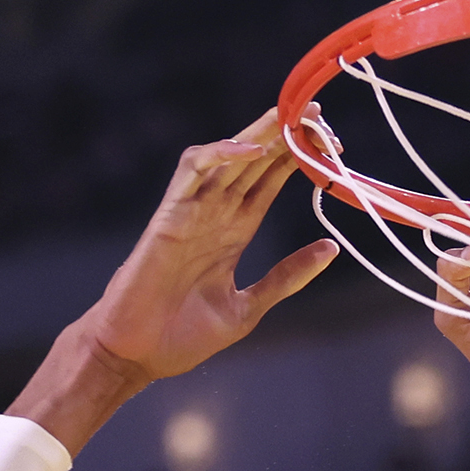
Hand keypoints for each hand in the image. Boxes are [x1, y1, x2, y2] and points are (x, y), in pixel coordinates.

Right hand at [82, 110, 338, 386]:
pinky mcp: (168, 216)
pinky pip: (191, 171)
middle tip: (319, 113)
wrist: (137, 357)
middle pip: (253, 161)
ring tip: (290, 117)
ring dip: (257, 133)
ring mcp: (191, 212)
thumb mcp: (248, 307)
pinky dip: (219, 154)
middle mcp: (214, 215)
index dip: (297, 158)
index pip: (269, 181)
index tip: (332, 145)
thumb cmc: (182, 338)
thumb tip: (331, 248)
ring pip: (226, 156)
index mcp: (233, 232)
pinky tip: (251, 150)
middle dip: (284, 135)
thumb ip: (286, 277)